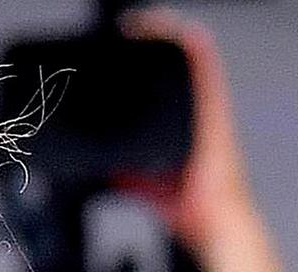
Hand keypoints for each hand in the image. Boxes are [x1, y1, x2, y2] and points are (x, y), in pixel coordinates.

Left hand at [126, 10, 290, 271]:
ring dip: (164, 34)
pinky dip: (186, 43)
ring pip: (188, 56)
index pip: (160, 81)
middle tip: (121, 31)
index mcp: (177, 125)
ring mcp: (205, 106)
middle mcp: (193, 110)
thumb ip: (115, 170)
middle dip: (148, 42)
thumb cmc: (182, 207)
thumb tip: (85, 166)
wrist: (209, 221)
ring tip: (137, 23)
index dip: (141, 61)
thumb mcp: (136, 184)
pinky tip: (168, 30)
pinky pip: (203, 65)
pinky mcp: (212, 108)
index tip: (114, 51)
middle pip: (171, 63)